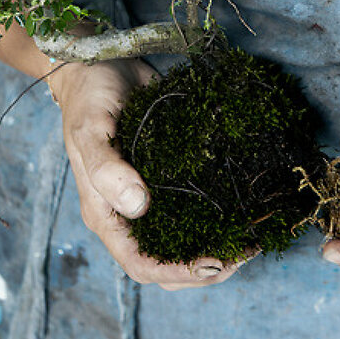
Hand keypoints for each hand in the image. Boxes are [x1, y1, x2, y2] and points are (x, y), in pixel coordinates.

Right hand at [50, 58, 249, 289]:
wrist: (99, 66)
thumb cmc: (89, 99)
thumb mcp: (90, 130)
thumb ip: (107, 169)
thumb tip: (138, 206)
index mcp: (106, 213)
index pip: (141, 264)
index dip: (177, 272)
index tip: (216, 264)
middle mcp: (128, 213)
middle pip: (167, 263)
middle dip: (206, 268)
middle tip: (245, 253)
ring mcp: (150, 196)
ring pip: (184, 241)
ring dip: (216, 247)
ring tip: (250, 239)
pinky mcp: (168, 176)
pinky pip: (192, 208)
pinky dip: (217, 217)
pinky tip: (244, 209)